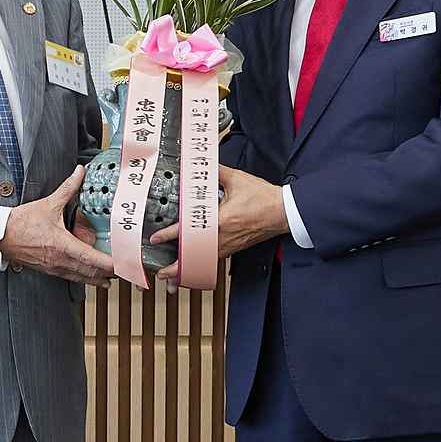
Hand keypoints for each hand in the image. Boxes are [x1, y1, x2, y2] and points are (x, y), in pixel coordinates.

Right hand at [1, 165, 114, 286]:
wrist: (0, 236)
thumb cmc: (21, 222)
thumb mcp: (48, 204)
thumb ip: (68, 188)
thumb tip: (80, 172)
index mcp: (61, 245)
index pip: (89, 258)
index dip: (107, 264)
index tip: (122, 264)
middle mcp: (60, 260)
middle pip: (90, 273)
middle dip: (109, 273)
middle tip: (125, 270)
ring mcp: (55, 268)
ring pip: (82, 278)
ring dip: (99, 279)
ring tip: (114, 278)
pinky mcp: (50, 270)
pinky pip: (72, 277)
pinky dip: (86, 278)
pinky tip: (94, 278)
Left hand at [151, 165, 287, 287]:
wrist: (284, 211)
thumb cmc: (264, 198)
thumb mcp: (237, 180)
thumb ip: (216, 172)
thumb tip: (203, 164)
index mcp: (220, 220)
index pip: (189, 230)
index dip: (170, 235)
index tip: (156, 238)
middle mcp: (223, 237)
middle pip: (194, 255)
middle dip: (176, 266)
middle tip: (161, 272)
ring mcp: (229, 245)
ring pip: (203, 261)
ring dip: (188, 270)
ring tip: (173, 277)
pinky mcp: (235, 247)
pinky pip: (214, 259)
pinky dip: (201, 265)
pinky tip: (194, 266)